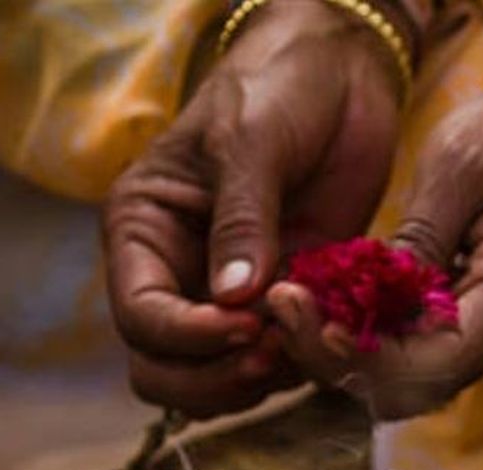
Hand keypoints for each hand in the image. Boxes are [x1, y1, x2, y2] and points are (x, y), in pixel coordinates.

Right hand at [103, 0, 402, 416]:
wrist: (341, 74)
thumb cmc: (279, 87)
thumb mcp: (252, 140)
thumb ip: (242, 219)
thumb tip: (231, 299)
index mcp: (143, 231)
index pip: (141, 318)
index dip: (189, 339)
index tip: (248, 325)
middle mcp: (177, 273)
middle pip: (163, 370)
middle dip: (214, 377)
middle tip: (273, 354)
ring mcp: (230, 296)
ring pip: (216, 380)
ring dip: (258, 382)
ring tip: (306, 343)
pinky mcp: (285, 303)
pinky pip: (278, 363)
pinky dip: (299, 366)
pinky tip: (332, 337)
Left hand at [269, 51, 482, 419]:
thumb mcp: (461, 164)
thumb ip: (421, 233)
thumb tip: (373, 295)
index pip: (437, 361)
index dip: (367, 355)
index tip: (309, 316)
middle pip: (414, 388)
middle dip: (340, 360)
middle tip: (280, 305)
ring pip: (406, 382)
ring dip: (343, 355)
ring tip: (289, 303)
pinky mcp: (468, 325)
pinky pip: (411, 354)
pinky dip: (361, 339)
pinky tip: (320, 302)